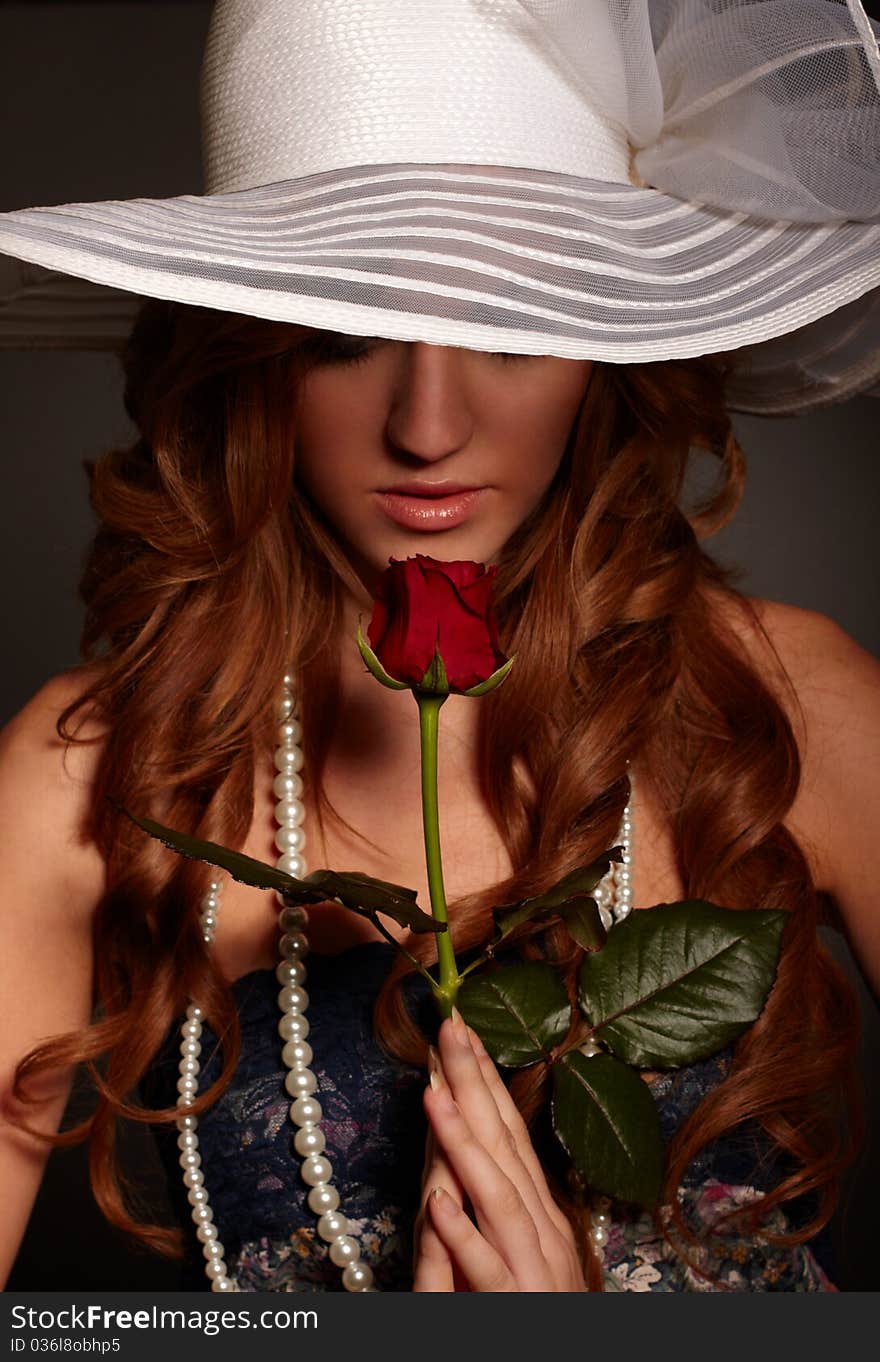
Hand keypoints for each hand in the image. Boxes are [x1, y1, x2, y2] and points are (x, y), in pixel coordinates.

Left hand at [412, 1009, 587, 1291]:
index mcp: (537, 1213)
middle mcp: (541, 1231)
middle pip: (506, 1147)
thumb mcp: (505, 1252)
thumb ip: (481, 1208)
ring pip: (499, 1198)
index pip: (508, 1133)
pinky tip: (440, 1201)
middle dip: (476, 1085)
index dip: (482, 1080)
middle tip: (450, 1027)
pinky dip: (464, 1234)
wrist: (555, 1359)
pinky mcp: (511, 1312)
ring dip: (466, 1143)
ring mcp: (532, 1271)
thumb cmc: (523, 1309)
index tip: (458, 1029)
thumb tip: (451, 1155)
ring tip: (434, 1094)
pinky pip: (487, 1271)